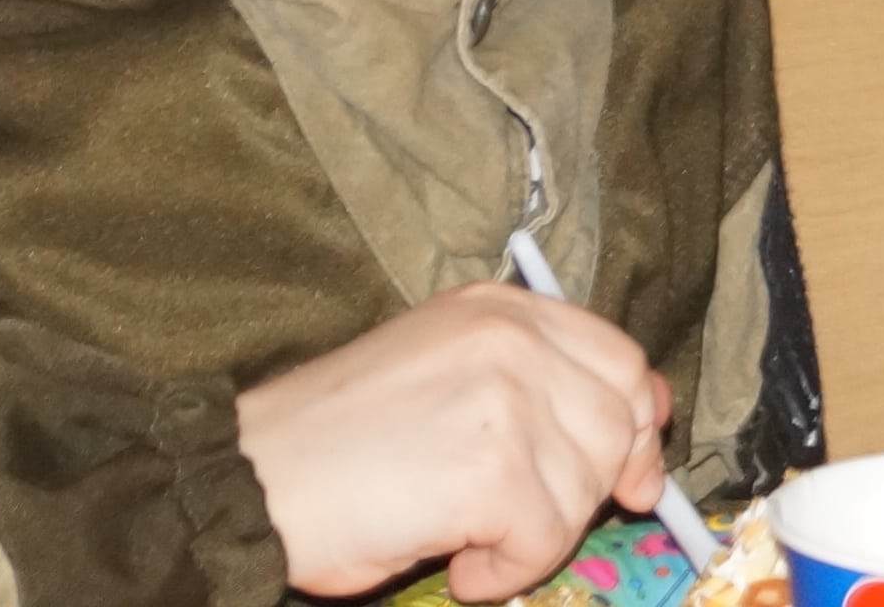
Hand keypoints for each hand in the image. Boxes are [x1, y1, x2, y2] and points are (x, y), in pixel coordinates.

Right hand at [234, 283, 671, 602]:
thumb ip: (536, 390)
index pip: (620, 359)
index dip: (638, 425)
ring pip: (585, 490)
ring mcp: (504, 397)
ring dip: (536, 540)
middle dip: (587, 493)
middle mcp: (510, 338)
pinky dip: (507, 573)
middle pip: (617, 425)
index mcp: (501, 310)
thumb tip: (639, 444)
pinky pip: (545, 539)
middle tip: (525, 528)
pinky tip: (458, 569)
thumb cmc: (332, 446)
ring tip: (468, 545)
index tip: (633, 479)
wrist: (243, 481)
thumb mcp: (444, 381)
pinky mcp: (490, 468)